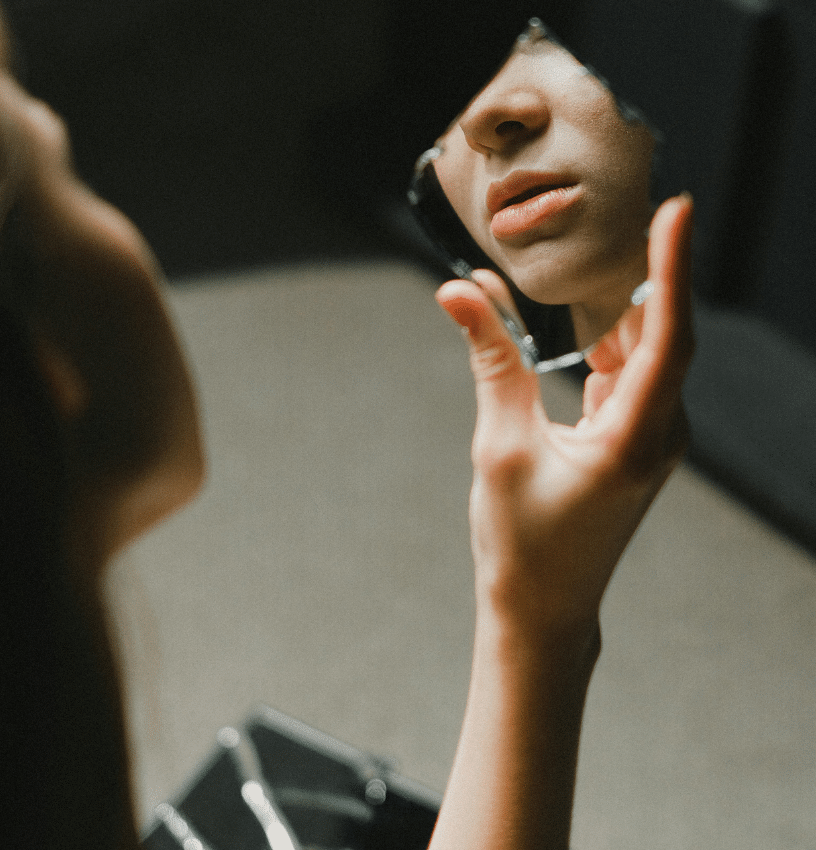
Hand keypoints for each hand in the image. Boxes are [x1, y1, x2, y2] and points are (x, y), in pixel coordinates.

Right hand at [435, 194, 693, 638]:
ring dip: (619, 312)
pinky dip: (610, 348)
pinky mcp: (636, 445)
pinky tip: (584, 330)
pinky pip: (634, 380)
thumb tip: (461, 291)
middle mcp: (658, 435)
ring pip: (647, 356)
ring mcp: (653, 441)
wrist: (544, 608)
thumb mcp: (500, 445)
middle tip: (611, 218)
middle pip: (662, 335)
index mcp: (634, 439)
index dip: (672, 268)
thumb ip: (491, 360)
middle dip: (640, 274)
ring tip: (589, 266)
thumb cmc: (521, 540)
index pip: (668, 337)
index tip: (678, 209)